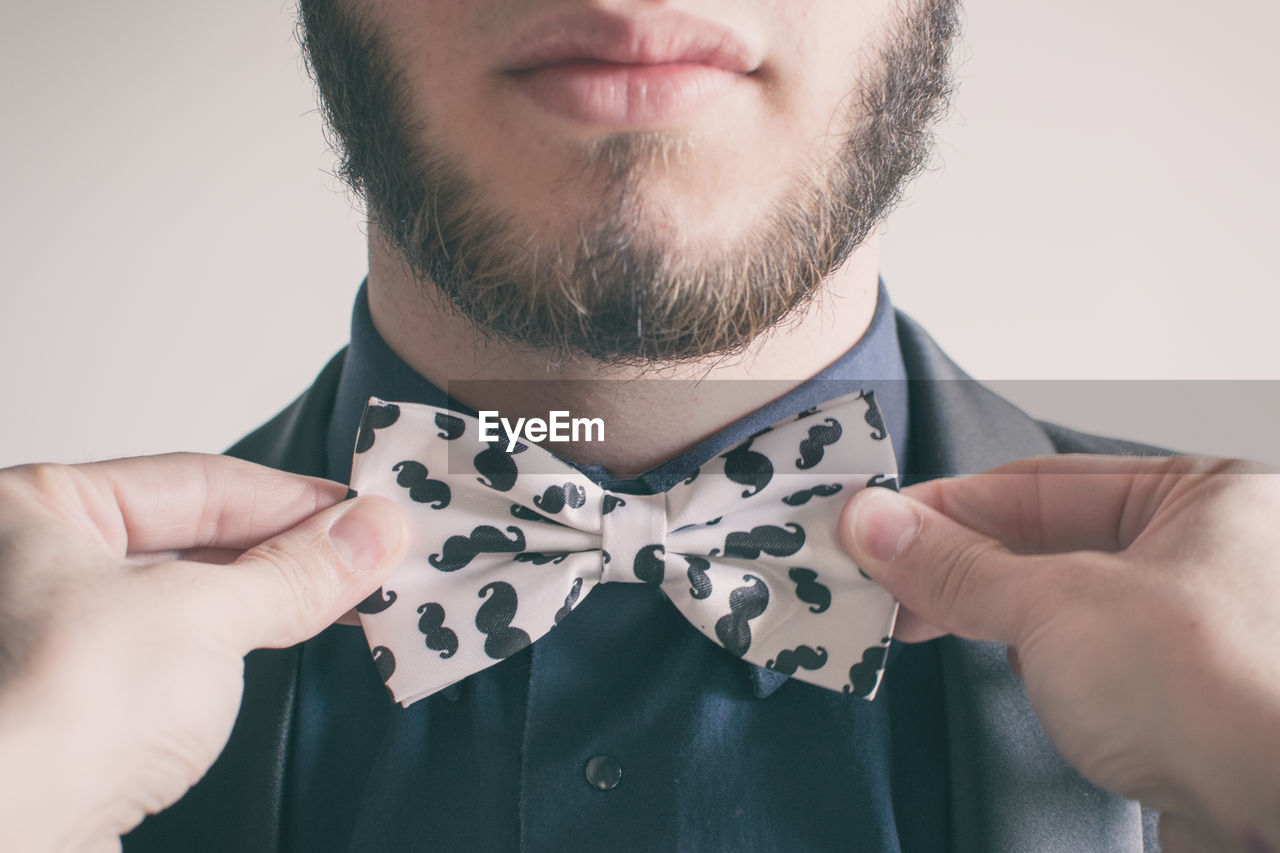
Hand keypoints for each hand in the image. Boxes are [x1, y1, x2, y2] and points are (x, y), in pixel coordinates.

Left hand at [0, 454, 406, 852]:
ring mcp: (64, 638)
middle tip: (374, 554)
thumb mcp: (203, 613)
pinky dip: (249, 640)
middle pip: (199, 537)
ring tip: (357, 594)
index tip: (366, 514)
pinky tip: (302, 633)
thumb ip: (295, 570)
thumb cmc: (57, 714)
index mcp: (36, 510)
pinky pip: (188, 649)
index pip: (198, 483)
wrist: (16, 846)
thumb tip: (369, 530)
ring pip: (196, 595)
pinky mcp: (91, 702)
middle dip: (293, 550)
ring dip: (278, 595)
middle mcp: (40, 566)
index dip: (294, 499)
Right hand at [841, 454, 1279, 852]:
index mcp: (1205, 496)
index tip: (874, 525)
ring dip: (989, 610)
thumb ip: (957, 565)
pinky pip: (1082, 655)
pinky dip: (1029, 656)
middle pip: (1047, 539)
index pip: (1040, 483)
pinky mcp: (1181, 697)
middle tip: (881, 580)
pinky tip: (996, 664)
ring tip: (916, 621)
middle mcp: (1208, 554)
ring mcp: (1196, 630)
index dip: (946, 504)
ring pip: (1061, 600)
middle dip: (959, 563)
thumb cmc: (1218, 694)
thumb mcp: (1057, 605)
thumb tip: (876, 525)